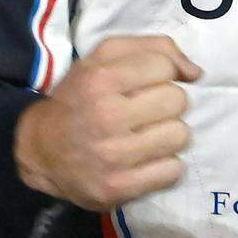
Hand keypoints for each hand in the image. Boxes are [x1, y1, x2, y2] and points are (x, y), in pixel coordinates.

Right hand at [15, 35, 199, 210]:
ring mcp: (112, 156)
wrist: (41, 150)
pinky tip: (146, 159)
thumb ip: (154, 48)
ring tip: (148, 134)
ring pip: (180, 135)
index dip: (162, 71)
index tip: (147, 82)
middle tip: (147, 110)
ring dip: (169, 134)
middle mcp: (105, 117)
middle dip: (167, 102)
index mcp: (100, 79)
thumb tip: (196, 73)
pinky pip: (172, 171)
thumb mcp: (105, 57)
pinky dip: (165, 165)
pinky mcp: (118, 189)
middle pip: (177, 100)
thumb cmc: (81, 96)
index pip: (164, 66)